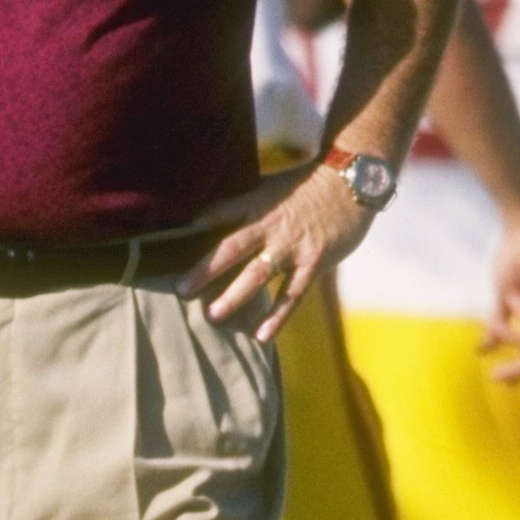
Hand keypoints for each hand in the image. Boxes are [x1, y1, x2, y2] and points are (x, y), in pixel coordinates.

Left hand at [180, 161, 373, 344]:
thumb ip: (241, 207)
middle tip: (180, 290)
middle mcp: (271, 226)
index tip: (168, 241)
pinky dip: (277, 315)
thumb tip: (204, 220)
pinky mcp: (314, 262)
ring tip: (212, 316)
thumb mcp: (268, 189)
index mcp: (256, 204)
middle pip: (231, 248)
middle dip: (204, 270)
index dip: (194, 225)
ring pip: (258, 275)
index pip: (218, 213)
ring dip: (234, 296)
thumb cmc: (304, 187)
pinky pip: (293, 294)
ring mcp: (292, 246)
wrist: (351, 184)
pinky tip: (262, 335)